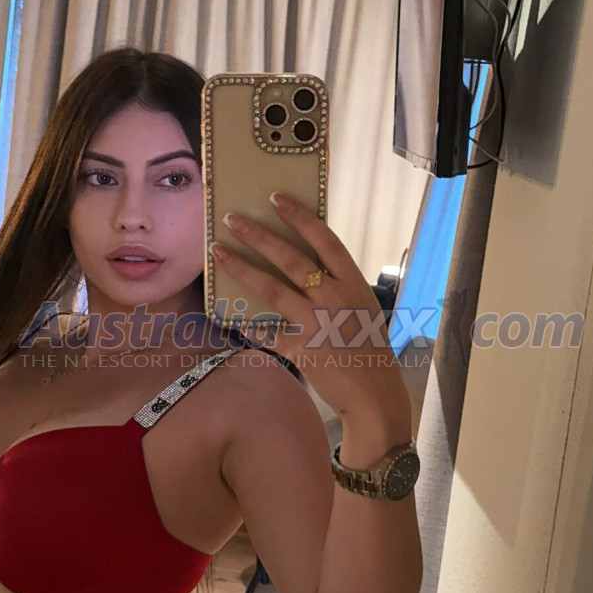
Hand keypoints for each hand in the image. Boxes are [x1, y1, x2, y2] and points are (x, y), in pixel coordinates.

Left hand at [210, 192, 407, 419]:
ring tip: (218, 252)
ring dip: (241, 267)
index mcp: (353, 282)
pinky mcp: (300, 348)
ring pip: (271, 287)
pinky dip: (249, 326)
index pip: (324, 239)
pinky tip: (230, 319)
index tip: (277, 199)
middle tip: (233, 219)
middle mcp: (334, 296)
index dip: (299, 217)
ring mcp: (316, 322)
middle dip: (259, 235)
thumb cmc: (371, 350)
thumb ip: (337, 289)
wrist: (374, 394)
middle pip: (290, 258)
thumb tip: (306, 272)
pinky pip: (267, 333)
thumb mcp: (362, 309)